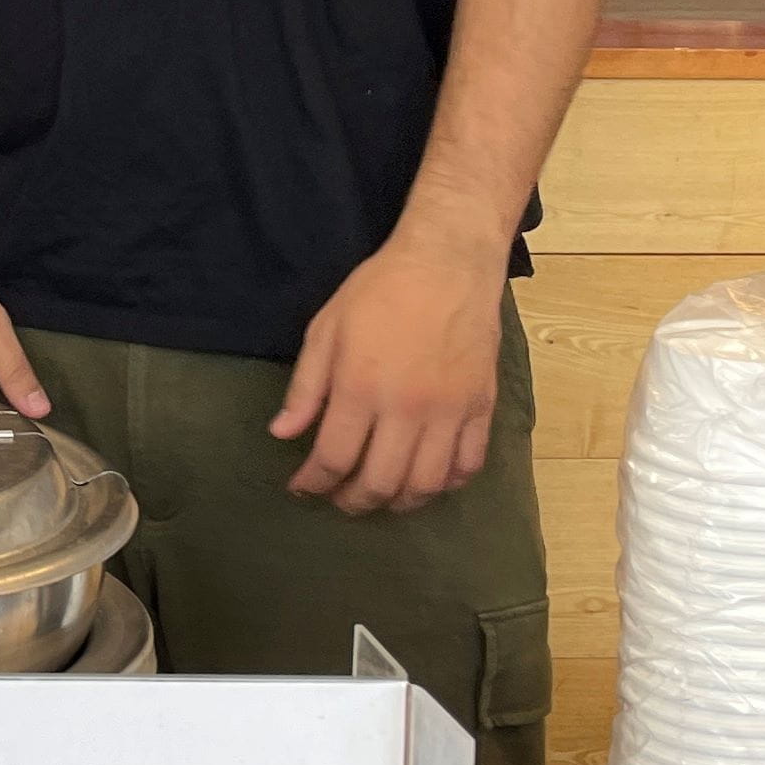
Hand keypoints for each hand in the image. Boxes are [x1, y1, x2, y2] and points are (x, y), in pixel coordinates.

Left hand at [272, 232, 503, 513]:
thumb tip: (282, 434)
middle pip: (380, 482)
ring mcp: (450, 411)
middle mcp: (407, 408)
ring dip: (399, 502)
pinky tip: (428, 478)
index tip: (302, 488)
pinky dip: (448, 483)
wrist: (448, 262)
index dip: (313, 483)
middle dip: (353, 502)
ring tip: (382, 496)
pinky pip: (469, 464)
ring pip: (426, 484)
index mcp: (361, 388)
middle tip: (340, 499)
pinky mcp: (481, 406)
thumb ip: (305, 387)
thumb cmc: (380, 290)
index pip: (334, 459)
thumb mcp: (326, 329)